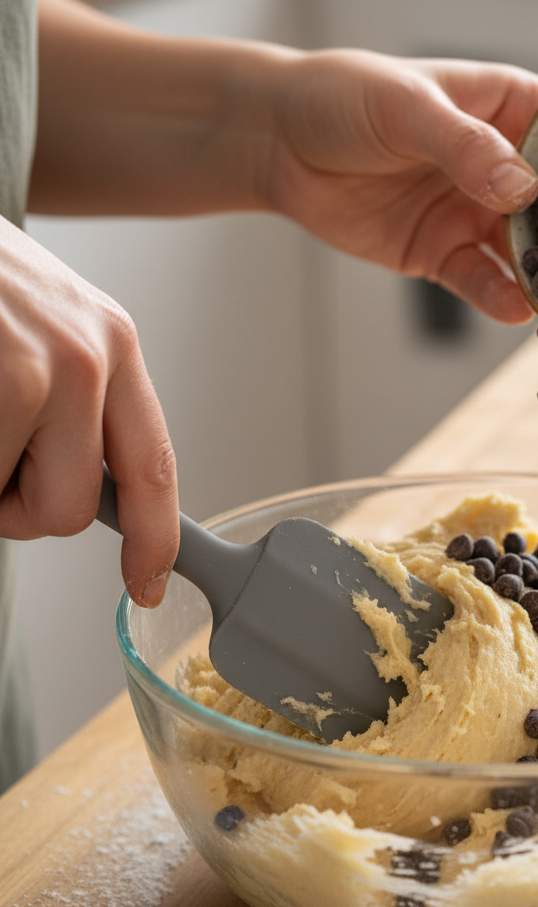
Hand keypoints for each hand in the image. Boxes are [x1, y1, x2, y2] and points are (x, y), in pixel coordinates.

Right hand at [0, 218, 178, 606]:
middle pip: (72, 508)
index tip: (148, 582)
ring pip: (17, 505)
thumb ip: (72, 406)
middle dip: (14, 505)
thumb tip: (81, 494)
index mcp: (113, 345)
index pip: (151, 467)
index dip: (153, 538)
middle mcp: (91, 356)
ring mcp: (40, 367)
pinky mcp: (2, 378)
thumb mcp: (39, 324)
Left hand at [262, 51, 537, 322]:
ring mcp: (477, 214)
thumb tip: (523, 190)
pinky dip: (501, 298)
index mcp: (509, 109)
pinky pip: (483, 281)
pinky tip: (519, 312)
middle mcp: (504, 166)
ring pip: (527, 254)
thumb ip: (466, 149)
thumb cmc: (345, 99)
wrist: (280, 144)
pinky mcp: (447, 254)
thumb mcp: (408, 109)